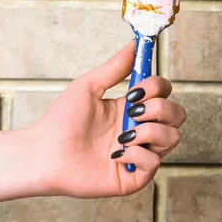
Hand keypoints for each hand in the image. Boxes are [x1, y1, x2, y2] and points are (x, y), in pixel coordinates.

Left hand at [19, 41, 186, 197]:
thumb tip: (134, 44)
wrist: (45, 154)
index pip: (164, 93)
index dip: (158, 88)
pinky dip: (137, 155)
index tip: (134, 89)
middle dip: (160, 109)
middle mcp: (139, 130)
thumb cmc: (61, 121)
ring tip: (123, 135)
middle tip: (133, 111)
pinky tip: (116, 154)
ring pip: (172, 138)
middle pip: (177, 115)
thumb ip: (114, 67)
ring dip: (150, 132)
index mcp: (130, 108)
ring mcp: (138, 153)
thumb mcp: (89, 86)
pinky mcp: (133, 176)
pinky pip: (154, 163)